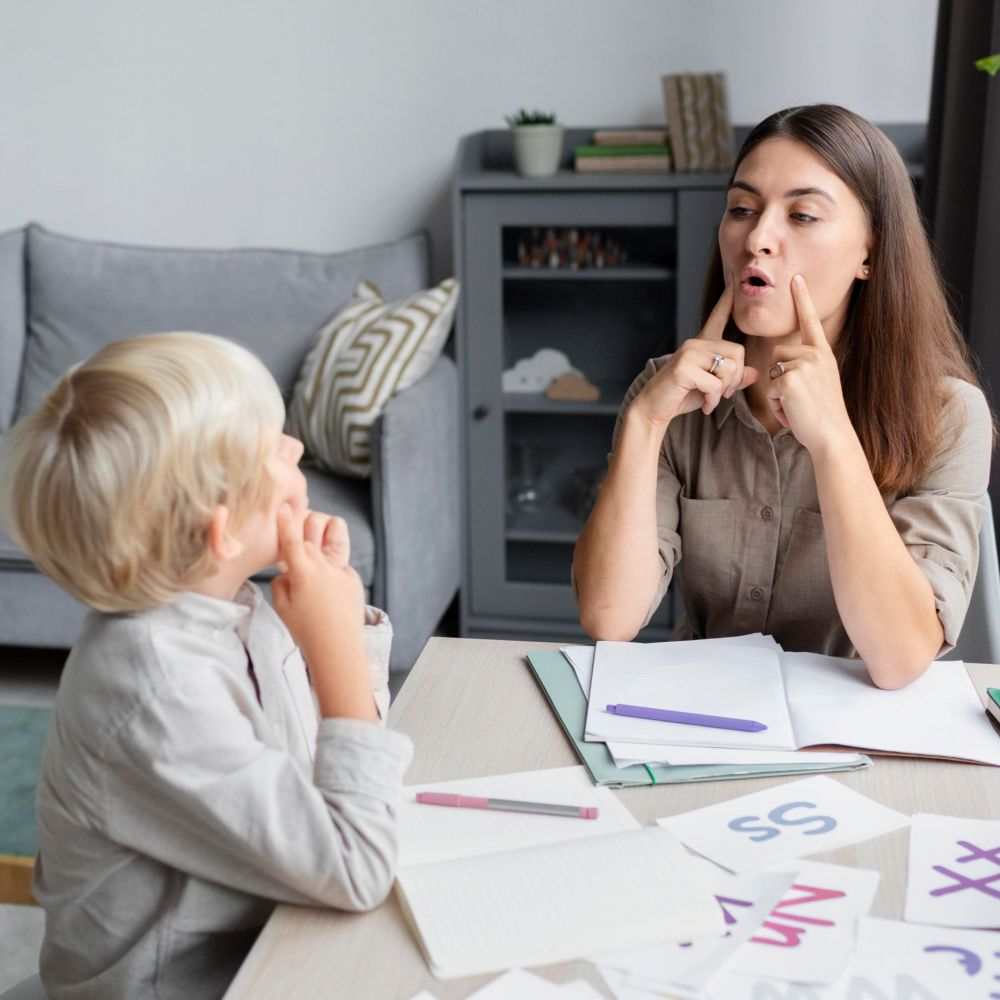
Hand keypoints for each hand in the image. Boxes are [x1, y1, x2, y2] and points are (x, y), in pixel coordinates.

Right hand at [271, 505, 365, 662]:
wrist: (338, 646)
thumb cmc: (305, 629)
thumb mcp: (281, 606)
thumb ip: (280, 581)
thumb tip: (287, 571)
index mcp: (301, 570)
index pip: (291, 537)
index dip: (285, 519)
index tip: (283, 505)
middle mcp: (322, 563)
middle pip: (312, 527)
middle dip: (304, 522)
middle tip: (298, 533)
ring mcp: (340, 567)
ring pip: (334, 533)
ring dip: (325, 529)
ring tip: (318, 541)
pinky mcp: (353, 575)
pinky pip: (340, 561)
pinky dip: (332, 565)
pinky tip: (329, 586)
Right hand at [630, 274, 758, 427]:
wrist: (653, 409)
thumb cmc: (681, 396)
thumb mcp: (712, 387)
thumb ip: (732, 378)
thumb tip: (754, 373)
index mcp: (701, 344)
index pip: (718, 316)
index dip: (727, 298)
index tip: (733, 276)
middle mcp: (695, 344)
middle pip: (737, 352)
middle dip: (735, 378)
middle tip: (724, 393)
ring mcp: (688, 354)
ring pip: (728, 368)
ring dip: (724, 391)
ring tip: (711, 399)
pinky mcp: (684, 368)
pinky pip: (715, 384)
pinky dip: (713, 399)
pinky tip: (704, 405)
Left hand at [764, 274, 853, 451]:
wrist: (832, 435)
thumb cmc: (823, 415)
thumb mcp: (819, 384)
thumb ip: (805, 368)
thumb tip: (784, 366)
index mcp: (823, 354)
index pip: (810, 321)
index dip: (802, 299)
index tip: (796, 278)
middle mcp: (815, 355)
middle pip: (777, 354)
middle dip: (778, 378)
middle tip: (799, 399)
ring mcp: (803, 366)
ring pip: (771, 372)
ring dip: (777, 393)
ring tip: (797, 406)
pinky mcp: (790, 380)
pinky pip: (770, 389)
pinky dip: (776, 405)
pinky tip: (793, 412)